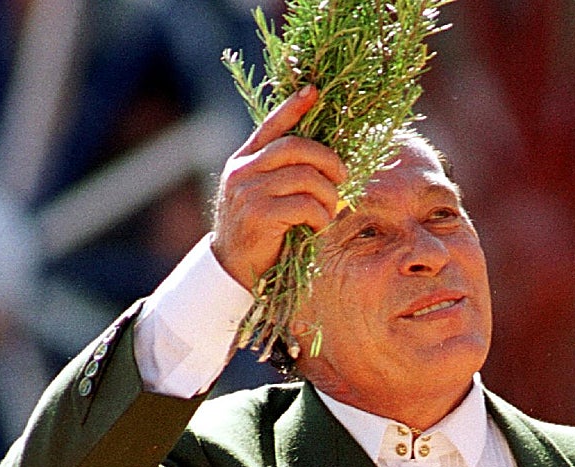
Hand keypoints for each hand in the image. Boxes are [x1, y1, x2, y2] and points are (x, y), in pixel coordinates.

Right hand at [211, 86, 347, 288]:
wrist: (232, 268)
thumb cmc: (258, 232)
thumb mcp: (265, 196)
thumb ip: (281, 175)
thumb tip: (324, 162)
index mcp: (244, 161)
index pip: (271, 126)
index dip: (293, 107)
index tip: (313, 90)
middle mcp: (243, 171)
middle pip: (295, 147)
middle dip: (328, 159)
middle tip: (343, 177)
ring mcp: (249, 191)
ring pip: (306, 177)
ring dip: (328, 195)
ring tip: (328, 211)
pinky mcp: (260, 214)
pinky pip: (305, 205)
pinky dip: (320, 216)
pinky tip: (317, 227)